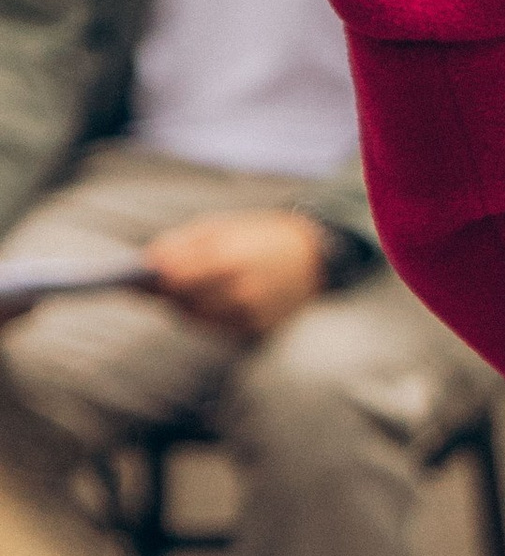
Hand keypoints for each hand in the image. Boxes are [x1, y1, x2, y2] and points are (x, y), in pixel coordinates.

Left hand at [144, 211, 330, 340]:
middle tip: (152, 285)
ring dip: (182, 305)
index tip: (138, 277)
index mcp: (226, 257)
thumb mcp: (222, 226)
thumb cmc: (261, 235)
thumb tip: (147, 262)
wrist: (314, 256)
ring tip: (181, 291)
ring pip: (194, 318)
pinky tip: (207, 301)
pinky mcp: (256, 329)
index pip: (172, 276)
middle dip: (165, 292)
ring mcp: (248, 312)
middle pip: (180, 301)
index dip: (153, 278)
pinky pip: (215, 328)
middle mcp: (236, 289)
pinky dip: (204, 316)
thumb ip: (182, 243)